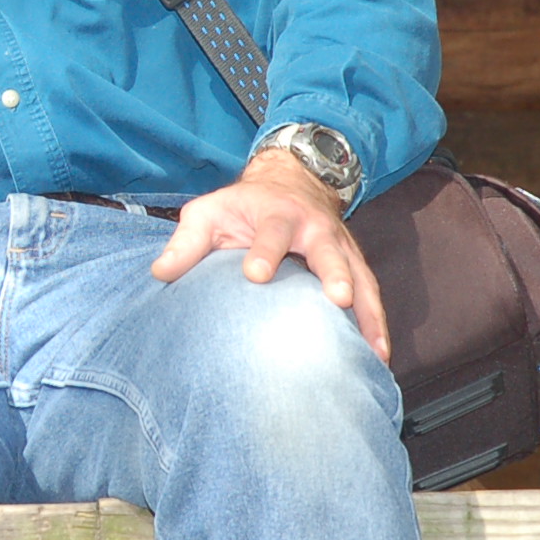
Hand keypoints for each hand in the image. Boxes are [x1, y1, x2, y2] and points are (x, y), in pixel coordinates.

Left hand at [150, 150, 390, 360]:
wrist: (290, 181)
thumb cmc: (242, 207)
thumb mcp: (209, 212)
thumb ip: (186, 242)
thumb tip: (160, 272)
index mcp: (275, 215)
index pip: (270, 231)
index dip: (263, 251)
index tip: (255, 273)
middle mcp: (314, 229)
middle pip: (327, 251)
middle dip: (334, 273)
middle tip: (338, 299)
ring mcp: (340, 247)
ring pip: (359, 277)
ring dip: (367, 310)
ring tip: (374, 349)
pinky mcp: (354, 265)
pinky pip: (370, 295)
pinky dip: (376, 324)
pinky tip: (379, 357)